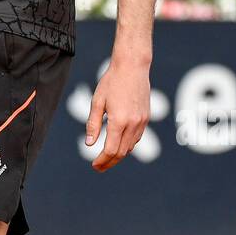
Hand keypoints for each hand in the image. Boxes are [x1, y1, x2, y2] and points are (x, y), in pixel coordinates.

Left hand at [85, 52, 150, 171]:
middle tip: (98, 167)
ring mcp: (142, 121)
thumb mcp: (97, 101)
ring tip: (106, 158)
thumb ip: (93, 124)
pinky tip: (118, 144)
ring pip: (131, 147)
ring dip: (119, 155)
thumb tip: (89, 144)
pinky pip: (137, 138)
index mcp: (119, 121)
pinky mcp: (146, 118)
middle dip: (109, 162)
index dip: (102, 161)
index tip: (94, 165)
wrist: (133, 67)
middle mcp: (133, 124)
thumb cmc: (112, 82)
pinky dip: (127, 145)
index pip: (111, 150)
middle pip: (122, 153)